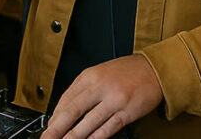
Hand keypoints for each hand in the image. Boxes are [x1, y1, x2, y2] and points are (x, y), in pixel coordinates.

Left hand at [42, 54, 163, 138]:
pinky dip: (97, 136)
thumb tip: (64, 110)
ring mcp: (115, 99)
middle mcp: (101, 86)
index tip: (48, 127)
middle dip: (57, 127)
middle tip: (48, 137)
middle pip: (73, 110)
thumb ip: (82, 90)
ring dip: (74, 135)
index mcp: (90, 76)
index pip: (66, 98)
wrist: (153, 68)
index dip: (54, 116)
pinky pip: (110, 126)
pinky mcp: (128, 110)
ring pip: (90, 121)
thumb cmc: (125, 72)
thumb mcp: (99, 73)